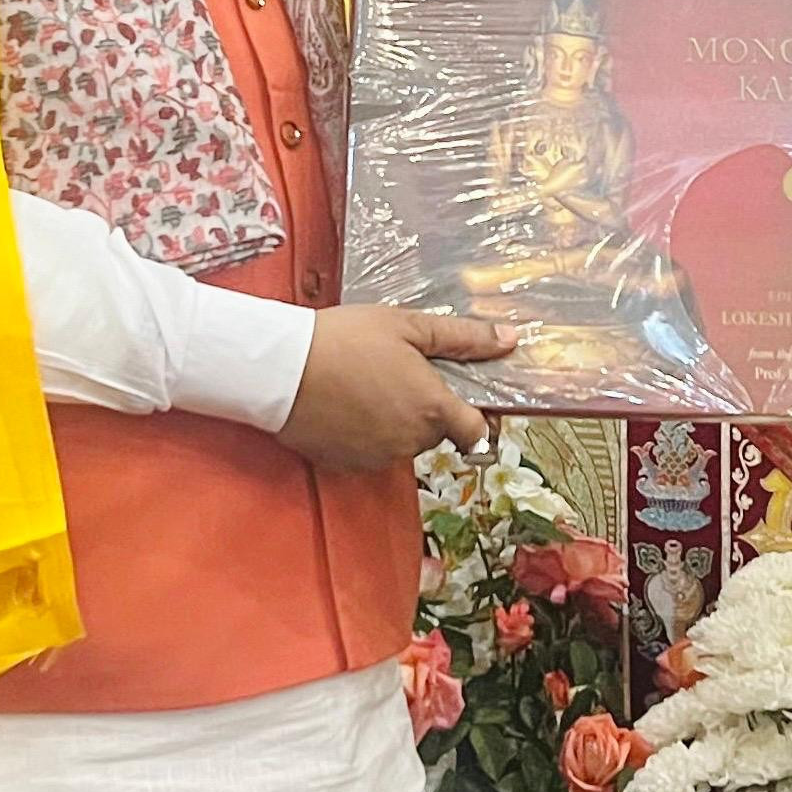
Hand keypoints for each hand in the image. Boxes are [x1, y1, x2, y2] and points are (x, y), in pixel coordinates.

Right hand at [280, 306, 518, 473]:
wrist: (281, 368)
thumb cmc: (346, 339)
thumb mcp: (407, 326)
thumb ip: (463, 337)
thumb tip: (510, 340)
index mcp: (434, 408)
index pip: (476, 432)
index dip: (473, 417)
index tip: (458, 399)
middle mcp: (412, 440)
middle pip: (436, 432)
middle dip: (425, 409)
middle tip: (396, 374)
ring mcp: (380, 456)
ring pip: (403, 443)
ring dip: (395, 422)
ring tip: (365, 386)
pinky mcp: (349, 465)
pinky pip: (371, 452)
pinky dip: (365, 435)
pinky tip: (345, 406)